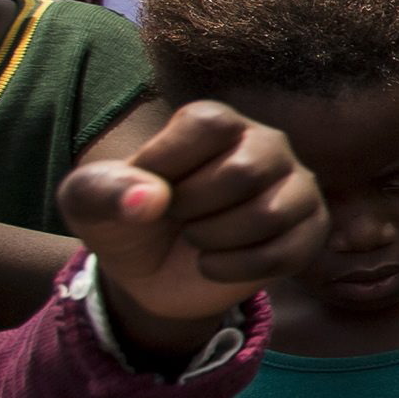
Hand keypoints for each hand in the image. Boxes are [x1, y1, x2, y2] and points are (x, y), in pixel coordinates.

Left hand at [60, 102, 327, 349]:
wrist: (152, 275)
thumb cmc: (126, 220)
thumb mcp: (88, 203)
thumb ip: (101, 191)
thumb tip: (149, 200)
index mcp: (216, 123)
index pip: (208, 126)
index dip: (169, 164)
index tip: (146, 191)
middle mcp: (266, 144)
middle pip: (244, 170)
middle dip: (194, 209)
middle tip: (177, 219)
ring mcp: (295, 186)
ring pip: (270, 212)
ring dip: (216, 240)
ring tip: (197, 241)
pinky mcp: (310, 229)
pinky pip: (288, 251)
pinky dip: (239, 269)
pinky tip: (215, 266)